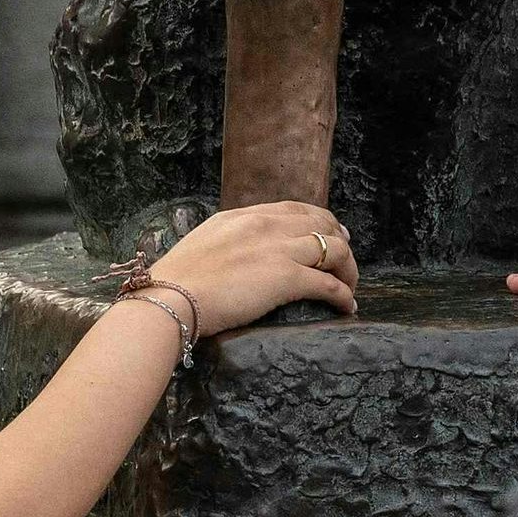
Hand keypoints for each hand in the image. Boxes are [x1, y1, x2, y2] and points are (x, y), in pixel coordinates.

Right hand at [145, 200, 358, 325]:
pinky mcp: (286, 278)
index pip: (296, 209)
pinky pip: (330, 284)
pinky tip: (346, 307)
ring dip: (348, 271)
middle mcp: (266, 225)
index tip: (333, 233)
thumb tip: (242, 252)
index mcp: (245, 216)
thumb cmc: (177, 281)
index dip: (321, 221)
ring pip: (335, 251)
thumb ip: (230, 240)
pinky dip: (343, 295)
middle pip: (323, 225)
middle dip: (340, 243)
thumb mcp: (205, 242)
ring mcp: (278, 249)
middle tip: (345, 263)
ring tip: (348, 288)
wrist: (169, 298)